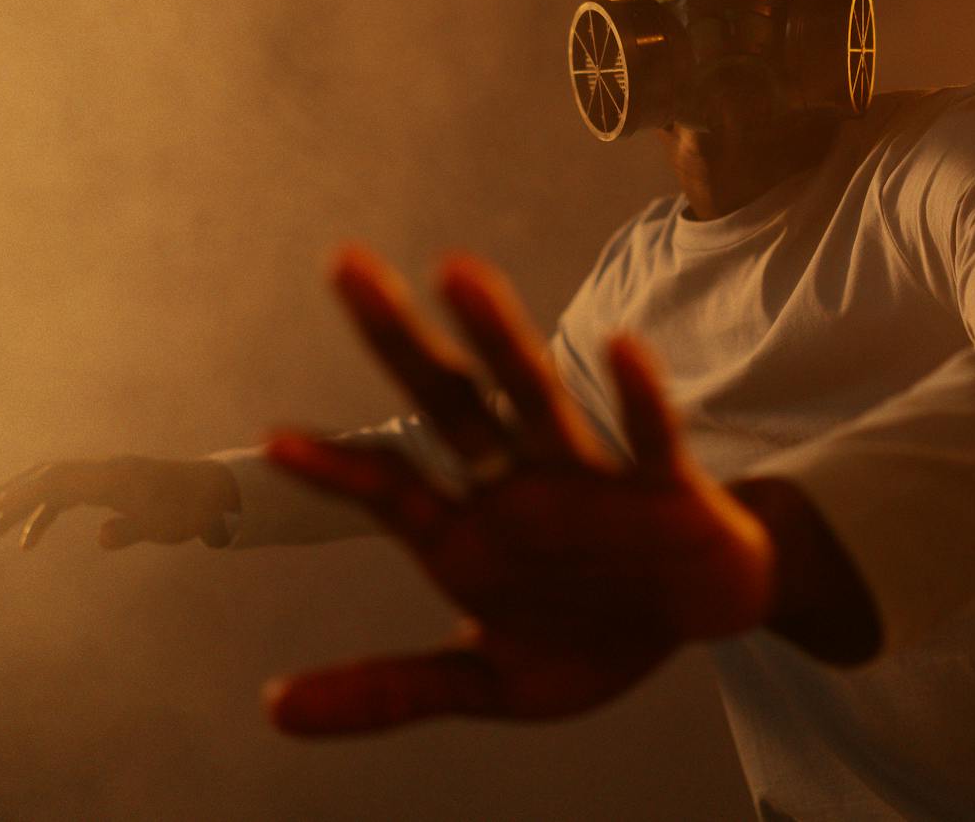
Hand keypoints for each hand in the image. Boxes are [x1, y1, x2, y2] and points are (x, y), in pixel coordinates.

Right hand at [0, 455, 240, 549]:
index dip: (21, 494)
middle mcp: (103, 470)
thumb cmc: (191, 511)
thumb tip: (100, 537)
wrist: (216, 493)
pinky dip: (43, 514)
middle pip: (45, 477)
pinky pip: (65, 495)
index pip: (56, 480)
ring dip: (19, 505)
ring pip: (50, 485)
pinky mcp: (107, 486)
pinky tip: (28, 540)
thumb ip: (131, 530)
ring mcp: (103, 477)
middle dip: (7, 496)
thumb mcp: (163, 527)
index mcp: (112, 476)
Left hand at [260, 244, 774, 733]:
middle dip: (398, 339)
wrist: (702, 615)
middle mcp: (518, 484)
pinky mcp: (665, 486)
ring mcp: (589, 478)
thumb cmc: (589, 630)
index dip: (337, 467)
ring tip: (457, 273)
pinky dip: (636, 395)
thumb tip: (272, 710)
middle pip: (448, 402)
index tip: (273, 442)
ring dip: (499, 340)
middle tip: (346, 265)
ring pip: (535, 397)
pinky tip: (619, 346)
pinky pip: (648, 437)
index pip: (390, 487)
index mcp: (470, 531)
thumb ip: (389, 691)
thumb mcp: (490, 680)